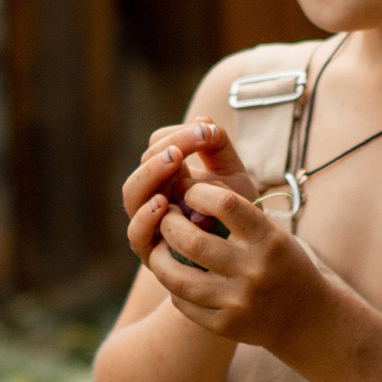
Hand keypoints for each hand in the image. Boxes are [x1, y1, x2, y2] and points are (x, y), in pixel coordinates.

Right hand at [121, 119, 260, 239]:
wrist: (249, 260)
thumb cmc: (239, 216)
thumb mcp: (233, 176)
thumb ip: (219, 147)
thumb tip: (202, 121)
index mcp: (170, 174)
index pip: (159, 145)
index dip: (177, 134)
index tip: (206, 133)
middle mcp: (154, 195)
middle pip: (142, 166)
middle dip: (162, 152)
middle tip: (182, 148)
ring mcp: (149, 223)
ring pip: (131, 194)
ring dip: (149, 175)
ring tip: (172, 162)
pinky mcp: (151, 253)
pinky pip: (136, 233)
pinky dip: (144, 217)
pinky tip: (162, 204)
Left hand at [129, 176, 321, 346]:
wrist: (308, 318)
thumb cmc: (281, 263)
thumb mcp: (272, 233)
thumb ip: (235, 215)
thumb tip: (184, 188)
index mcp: (269, 239)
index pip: (225, 204)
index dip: (198, 194)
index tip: (189, 194)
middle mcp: (255, 270)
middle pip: (192, 242)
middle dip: (169, 225)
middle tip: (166, 218)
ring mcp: (239, 302)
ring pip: (178, 278)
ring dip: (159, 258)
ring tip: (158, 246)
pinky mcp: (226, 326)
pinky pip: (183, 303)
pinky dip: (173, 287)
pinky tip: (174, 275)